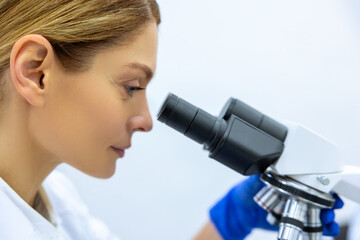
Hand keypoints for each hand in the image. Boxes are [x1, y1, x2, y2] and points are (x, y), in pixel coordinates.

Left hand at [209, 176, 343, 239]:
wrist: (239, 210)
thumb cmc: (246, 191)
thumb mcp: (252, 179)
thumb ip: (260, 171)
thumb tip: (265, 163)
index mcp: (288, 179)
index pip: (311, 180)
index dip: (324, 184)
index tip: (330, 189)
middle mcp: (295, 192)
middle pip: (320, 196)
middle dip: (329, 201)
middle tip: (331, 206)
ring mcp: (296, 207)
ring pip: (319, 211)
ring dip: (328, 215)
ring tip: (328, 219)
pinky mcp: (294, 220)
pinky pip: (312, 224)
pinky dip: (323, 228)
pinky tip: (327, 228)